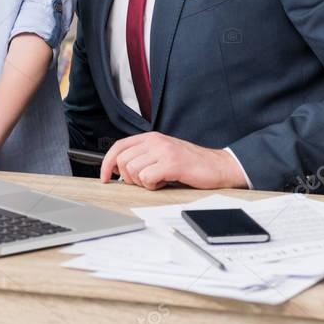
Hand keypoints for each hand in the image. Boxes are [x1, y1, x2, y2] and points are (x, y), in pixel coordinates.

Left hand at [100, 132, 247, 189]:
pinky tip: (164, 183)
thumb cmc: (191, 163)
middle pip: (122, 160)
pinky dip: (152, 186)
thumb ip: (144, 156)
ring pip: (133, 171)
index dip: (107, 163)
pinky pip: (147, 178)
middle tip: (145, 181)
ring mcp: (163, 151)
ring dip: (143, 182)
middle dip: (128, 177)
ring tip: (158, 180)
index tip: (105, 177)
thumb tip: (120, 170)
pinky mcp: (172, 164)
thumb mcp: (163, 153)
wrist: (218, 166)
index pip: (118, 147)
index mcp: (151, 137)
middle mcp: (155, 141)